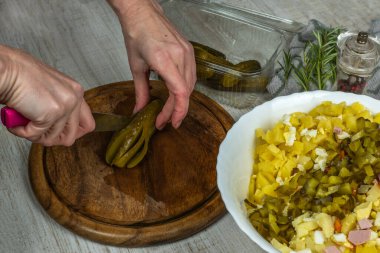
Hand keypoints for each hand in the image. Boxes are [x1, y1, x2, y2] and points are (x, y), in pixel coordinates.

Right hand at [0, 45, 94, 145]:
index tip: (59, 135)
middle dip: (51, 138)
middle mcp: (74, 98)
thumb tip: (60, 130)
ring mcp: (64, 107)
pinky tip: (16, 120)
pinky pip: (35, 135)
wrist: (6, 69)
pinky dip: (22, 131)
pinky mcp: (50, 114)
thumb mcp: (50, 90)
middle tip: (37, 131)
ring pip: (52, 139)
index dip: (73, 134)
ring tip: (23, 123)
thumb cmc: (20, 77)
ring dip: (34, 135)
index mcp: (76, 91)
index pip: (88, 123)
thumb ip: (60, 106)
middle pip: (71, 136)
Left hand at [108, 0, 195, 128]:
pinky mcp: (190, 51)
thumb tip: (140, 110)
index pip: (179, 92)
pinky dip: (185, 89)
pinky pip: (192, 76)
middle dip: (176, 110)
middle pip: (185, 92)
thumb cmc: (137, 34)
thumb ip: (141, 92)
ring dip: (181, 101)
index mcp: (164, 60)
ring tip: (170, 111)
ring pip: (190, 86)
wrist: (143, 14)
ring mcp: (188, 53)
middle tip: (164, 120)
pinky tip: (176, 95)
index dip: (177, 111)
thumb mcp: (136, 67)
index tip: (169, 122)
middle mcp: (180, 56)